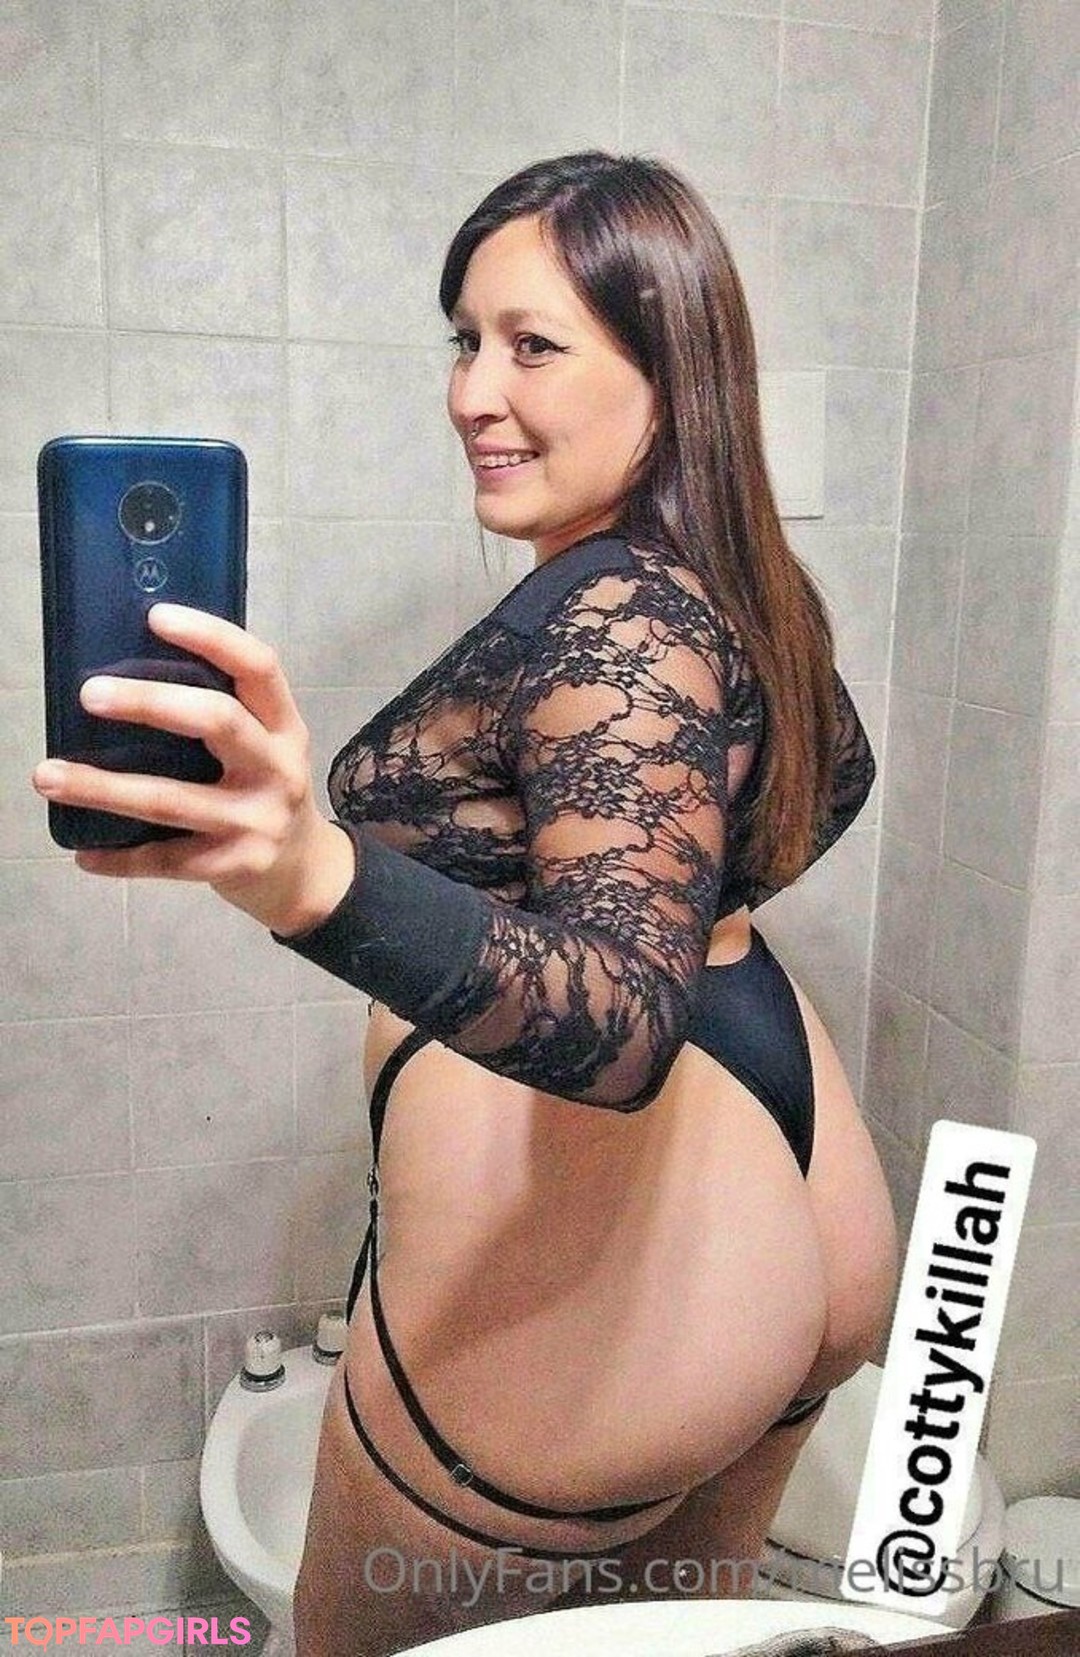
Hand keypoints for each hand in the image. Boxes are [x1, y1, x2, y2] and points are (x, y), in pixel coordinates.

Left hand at [31, 604, 354, 934]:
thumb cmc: (264, 791)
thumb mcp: (265, 745)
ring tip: (47, 776)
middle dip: (148, 703)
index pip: (258, 666)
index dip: (211, 636)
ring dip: (103, 788)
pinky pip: (167, 859)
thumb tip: (125, 673)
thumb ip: (221, 713)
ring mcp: (259, 820)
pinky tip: (83, 854)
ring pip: (172, 800)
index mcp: (284, 725)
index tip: (155, 616)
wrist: (305, 872)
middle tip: (88, 694)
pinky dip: (120, 858)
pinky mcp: (237, 865)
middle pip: (217, 721)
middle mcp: (278, 767)